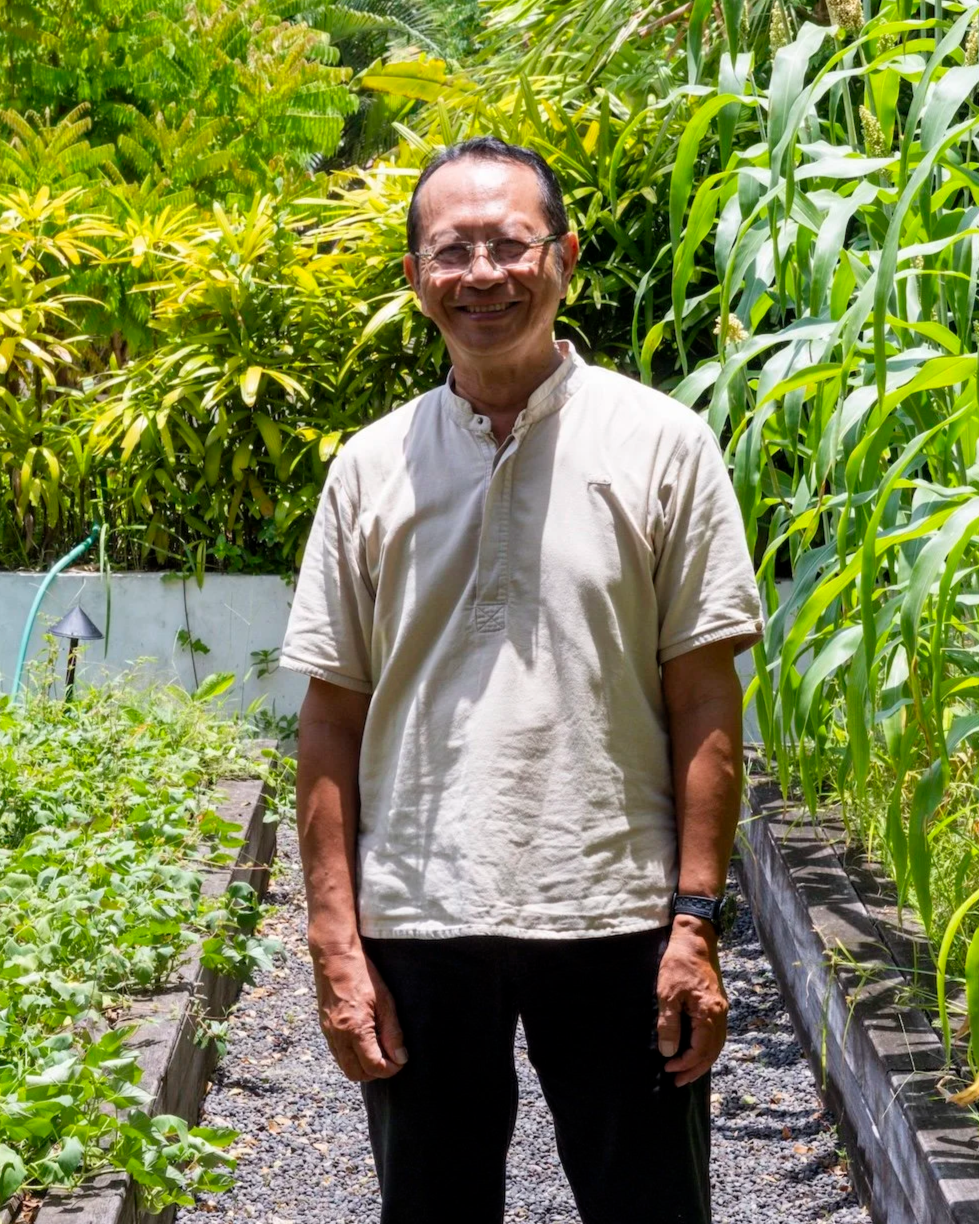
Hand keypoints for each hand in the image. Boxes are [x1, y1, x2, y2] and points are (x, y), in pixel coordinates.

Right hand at [309, 943, 407, 1081]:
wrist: (335, 957)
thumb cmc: (363, 975)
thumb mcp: (385, 1001)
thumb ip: (393, 1032)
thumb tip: (401, 1057)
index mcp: (355, 1030)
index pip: (373, 1066)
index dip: (390, 1068)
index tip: (400, 1060)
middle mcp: (338, 1036)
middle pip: (356, 1074)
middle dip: (374, 1072)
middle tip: (389, 1058)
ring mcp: (328, 1033)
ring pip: (344, 1066)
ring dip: (361, 1066)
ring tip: (377, 1049)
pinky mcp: (324, 1028)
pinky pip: (337, 1054)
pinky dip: (350, 1056)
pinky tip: (363, 1040)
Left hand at [656, 916, 727, 1087]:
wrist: (694, 939)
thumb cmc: (678, 964)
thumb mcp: (667, 993)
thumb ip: (669, 1024)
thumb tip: (669, 1052)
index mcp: (709, 1013)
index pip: (701, 1050)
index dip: (685, 1064)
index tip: (668, 1069)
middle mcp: (720, 1014)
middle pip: (712, 1052)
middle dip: (695, 1069)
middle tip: (677, 1080)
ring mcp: (721, 1009)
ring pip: (716, 1044)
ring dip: (702, 1060)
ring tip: (685, 1071)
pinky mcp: (717, 1003)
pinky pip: (715, 1034)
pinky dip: (706, 1047)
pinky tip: (694, 1050)